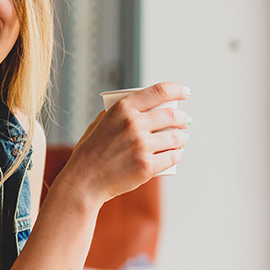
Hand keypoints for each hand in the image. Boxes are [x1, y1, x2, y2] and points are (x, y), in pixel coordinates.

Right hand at [56, 82, 189, 204]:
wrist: (84, 181)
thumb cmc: (90, 152)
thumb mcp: (99, 123)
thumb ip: (118, 113)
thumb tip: (142, 107)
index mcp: (122, 109)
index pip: (160, 91)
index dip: (177, 89)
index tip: (185, 92)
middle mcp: (133, 124)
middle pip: (173, 115)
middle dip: (183, 118)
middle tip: (184, 121)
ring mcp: (141, 146)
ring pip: (177, 137)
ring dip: (182, 138)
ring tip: (181, 139)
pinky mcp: (147, 166)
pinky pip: (173, 157)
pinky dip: (176, 155)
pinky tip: (175, 153)